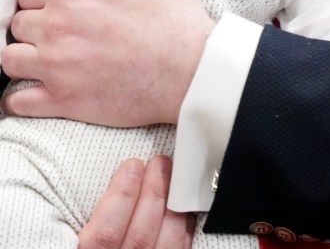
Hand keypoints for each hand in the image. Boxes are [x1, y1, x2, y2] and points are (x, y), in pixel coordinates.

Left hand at [1, 0, 213, 124]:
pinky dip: (18, 96)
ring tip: (39, 53)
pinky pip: (18, 101)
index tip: (54, 1)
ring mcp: (56, 68)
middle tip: (54, 26)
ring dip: (21, 53)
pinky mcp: (63, 100)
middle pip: (18, 23)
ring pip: (10, 59)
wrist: (188, 66)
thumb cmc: (168, 13)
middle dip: (32, 22)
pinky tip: (30, 88)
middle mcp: (55, 29)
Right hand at [78, 156, 194, 248]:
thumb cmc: (86, 247)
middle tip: (159, 164)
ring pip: (166, 246)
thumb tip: (116, 180)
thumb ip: (86, 227)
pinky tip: (183, 212)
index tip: (132, 166)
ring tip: (173, 179)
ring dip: (172, 208)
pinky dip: (184, 231)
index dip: (122, 196)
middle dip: (153, 193)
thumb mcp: (70, 242)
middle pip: (140, 237)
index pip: (104, 234)